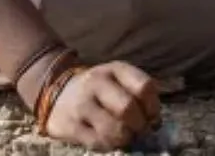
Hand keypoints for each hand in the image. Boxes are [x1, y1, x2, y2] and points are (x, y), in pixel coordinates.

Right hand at [42, 62, 160, 149]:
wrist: (58, 92)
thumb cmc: (99, 90)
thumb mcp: (119, 80)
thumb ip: (139, 95)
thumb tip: (156, 122)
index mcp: (115, 69)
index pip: (144, 87)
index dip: (154, 107)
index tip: (153, 117)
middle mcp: (97, 83)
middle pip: (128, 108)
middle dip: (139, 125)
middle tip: (140, 131)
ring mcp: (82, 104)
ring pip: (113, 129)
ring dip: (125, 138)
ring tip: (125, 137)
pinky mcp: (70, 126)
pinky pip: (98, 142)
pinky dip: (109, 145)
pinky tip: (110, 140)